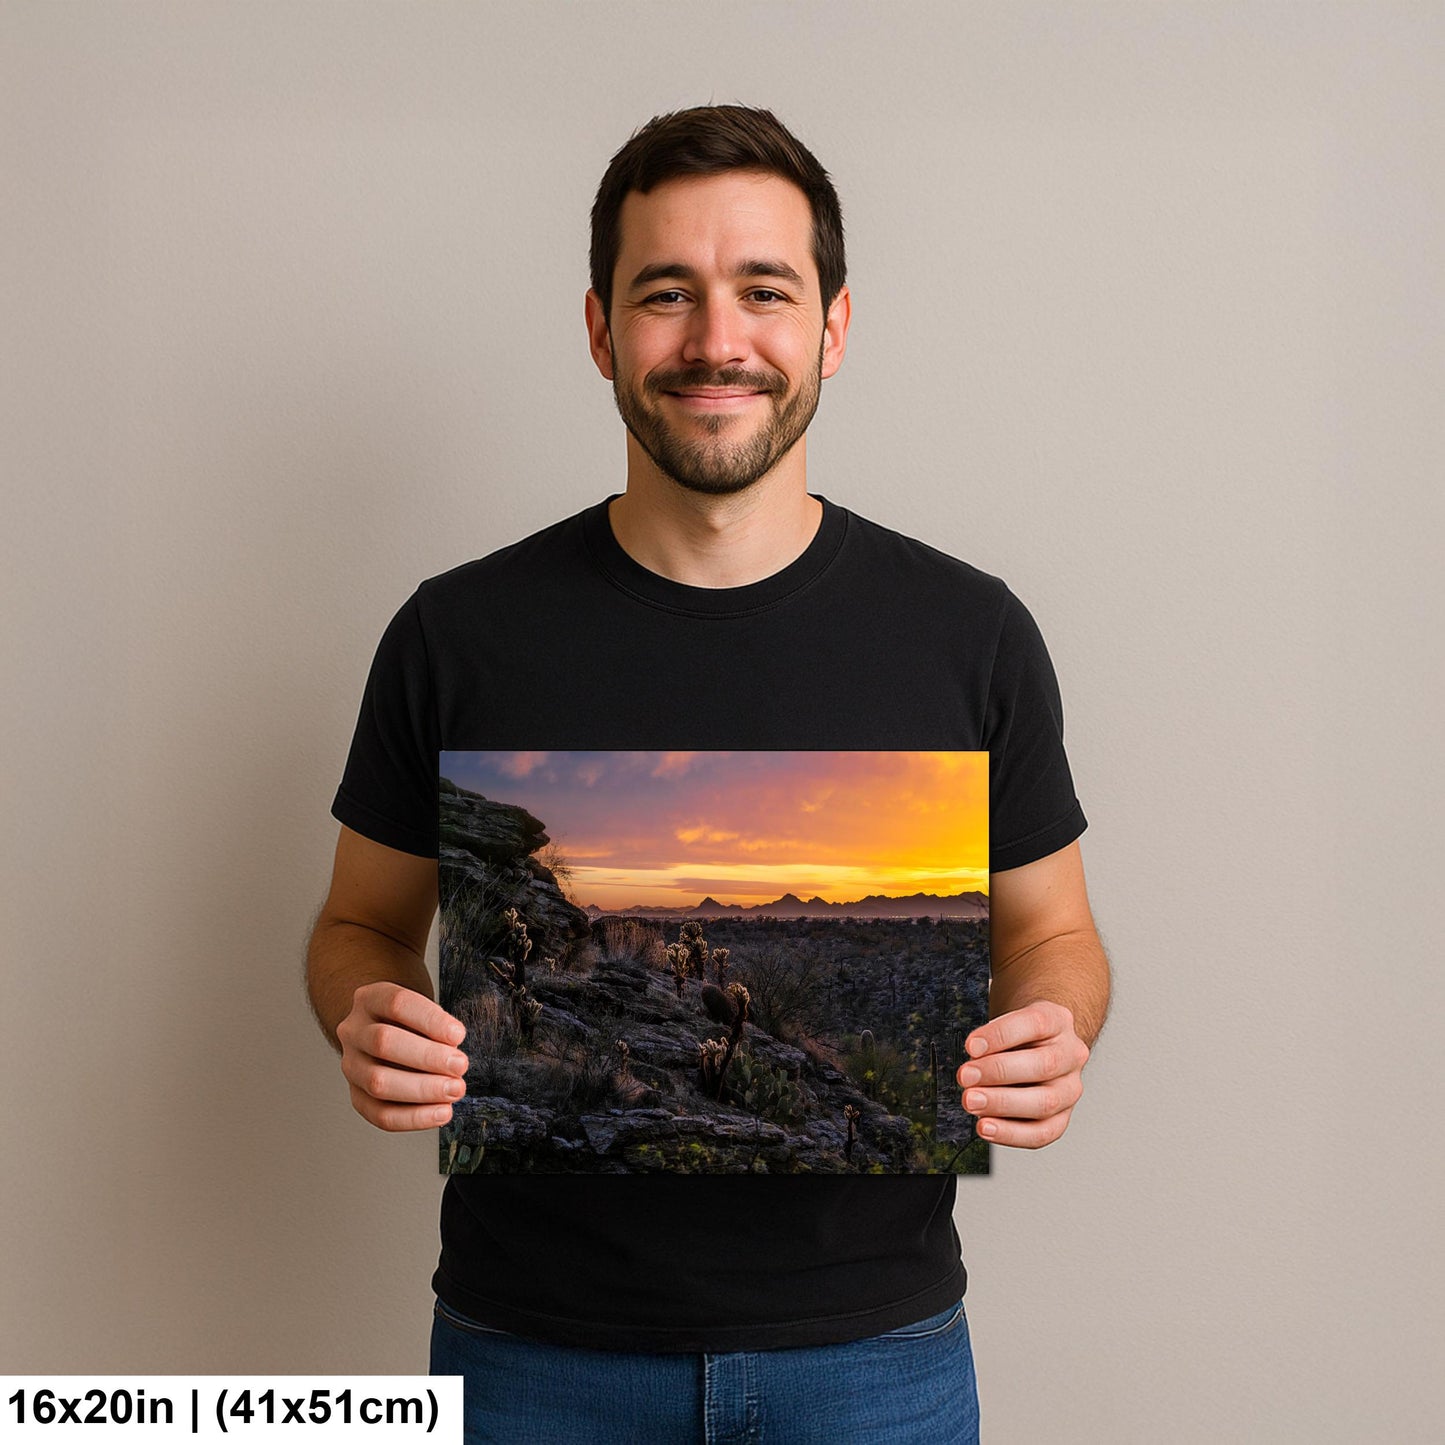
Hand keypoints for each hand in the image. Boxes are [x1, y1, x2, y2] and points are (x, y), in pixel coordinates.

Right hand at [336, 981, 468, 1131]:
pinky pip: (380, 1114)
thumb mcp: (421, 1008)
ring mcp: (351, 1065)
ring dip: (423, 1090)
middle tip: (460, 1065)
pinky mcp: (356, 1095)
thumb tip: (453, 1049)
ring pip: (378, 1082)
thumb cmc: (411, 1020)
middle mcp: (354, 1031)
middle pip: (383, 1042)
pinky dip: (414, 1118)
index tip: (459, 1035)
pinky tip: (441, 1112)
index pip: (397, 1004)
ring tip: (455, 1090)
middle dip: (427, 1057)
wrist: (383, 1031)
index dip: (430, 1020)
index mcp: (370, 999)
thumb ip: (437, 1025)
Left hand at [956, 1001, 1088, 1148]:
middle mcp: (1071, 1054)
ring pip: (1046, 1102)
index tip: (971, 1046)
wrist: (1040, 1047)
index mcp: (1058, 1021)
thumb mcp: (1008, 1021)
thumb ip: (993, 1039)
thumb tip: (973, 1062)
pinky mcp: (1062, 1117)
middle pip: (1043, 1065)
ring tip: (972, 1102)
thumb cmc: (1018, 1034)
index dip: (1000, 1036)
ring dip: (1003, 1104)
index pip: (1034, 1024)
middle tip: (966, 1077)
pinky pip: (1042, 1133)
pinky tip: (986, 1127)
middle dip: (998, 1072)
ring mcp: (1070, 1088)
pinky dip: (1011, 1134)